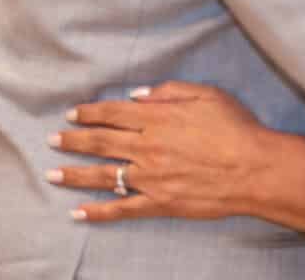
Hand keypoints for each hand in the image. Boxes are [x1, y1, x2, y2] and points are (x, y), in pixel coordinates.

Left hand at [46, 82, 274, 221]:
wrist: (253, 169)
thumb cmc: (236, 127)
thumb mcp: (207, 94)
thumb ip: (169, 91)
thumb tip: (137, 94)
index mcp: (158, 118)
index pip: (114, 113)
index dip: (90, 112)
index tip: (72, 113)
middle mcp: (147, 147)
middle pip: (101, 142)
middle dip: (73, 141)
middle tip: (51, 140)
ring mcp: (150, 178)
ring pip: (104, 175)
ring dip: (74, 175)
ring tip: (52, 174)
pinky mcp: (159, 203)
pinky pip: (122, 209)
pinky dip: (97, 212)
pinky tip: (77, 213)